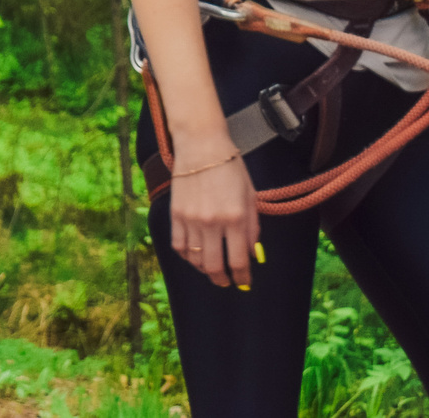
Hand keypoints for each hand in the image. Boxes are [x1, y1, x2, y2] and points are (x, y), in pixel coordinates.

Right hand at [168, 141, 261, 288]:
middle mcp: (212, 222)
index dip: (242, 276)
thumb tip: (252, 254)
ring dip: (204, 269)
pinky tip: (194, 255)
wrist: (201, 146)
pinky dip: (186, 256)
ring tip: (211, 269)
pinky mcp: (176, 214)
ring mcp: (191, 219)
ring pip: (195, 259)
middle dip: (222, 279)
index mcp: (235, 218)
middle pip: (214, 266)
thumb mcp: (250, 197)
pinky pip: (178, 245)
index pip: (238, 260)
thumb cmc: (230, 168)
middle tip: (226, 282)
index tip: (244, 281)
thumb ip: (252, 228)